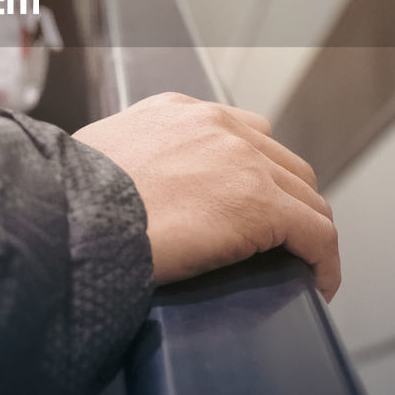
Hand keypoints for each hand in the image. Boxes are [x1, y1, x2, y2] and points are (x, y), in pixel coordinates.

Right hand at [74, 92, 339, 299]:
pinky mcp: (262, 205)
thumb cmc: (70, 199)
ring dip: (308, 231)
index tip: (251, 204)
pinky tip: (318, 283)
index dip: (253, 173)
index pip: (240, 133)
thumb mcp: (100, 156)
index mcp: (178, 111)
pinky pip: (317, 234)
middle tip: (281, 240)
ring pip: (307, 196)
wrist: (72, 216)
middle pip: (282, 162)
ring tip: (303, 265)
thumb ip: (130, 161)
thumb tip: (128, 192)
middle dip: (287, 200)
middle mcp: (217, 124)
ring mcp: (244, 161)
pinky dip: (324, 260)